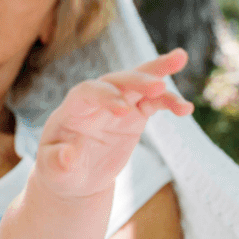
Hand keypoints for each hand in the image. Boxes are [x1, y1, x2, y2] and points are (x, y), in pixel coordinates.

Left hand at [37, 49, 193, 197]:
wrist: (76, 177)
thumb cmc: (58, 171)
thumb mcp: (53, 171)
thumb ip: (56, 163)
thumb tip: (67, 157)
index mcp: (72, 110)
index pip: (88, 91)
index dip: (106, 96)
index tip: (125, 111)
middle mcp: (95, 102)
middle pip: (116, 80)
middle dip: (137, 79)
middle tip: (159, 85)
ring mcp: (117, 106)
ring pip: (138, 84)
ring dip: (158, 73)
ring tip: (181, 60)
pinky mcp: (134, 116)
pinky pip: (153, 103)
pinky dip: (169, 102)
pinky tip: (185, 109)